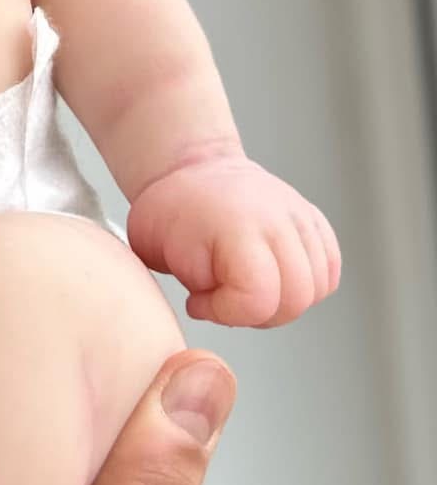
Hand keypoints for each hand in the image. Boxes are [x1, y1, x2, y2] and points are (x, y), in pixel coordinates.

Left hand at [126, 154, 340, 326]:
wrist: (194, 170)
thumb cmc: (169, 211)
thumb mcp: (154, 249)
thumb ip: (190, 285)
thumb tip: (216, 308)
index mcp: (237, 226)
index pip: (257, 299)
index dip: (226, 313)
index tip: (198, 300)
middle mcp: (279, 220)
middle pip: (296, 300)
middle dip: (256, 315)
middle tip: (225, 299)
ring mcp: (301, 218)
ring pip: (317, 289)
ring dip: (281, 302)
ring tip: (246, 287)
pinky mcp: (315, 222)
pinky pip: (329, 271)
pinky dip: (307, 285)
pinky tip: (274, 278)